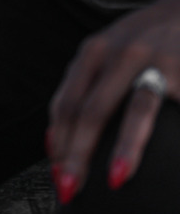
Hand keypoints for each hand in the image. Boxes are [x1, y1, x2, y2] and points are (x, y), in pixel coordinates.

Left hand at [48, 0, 179, 203]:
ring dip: (119, 148)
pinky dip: (145, 137)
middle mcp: (115, 54)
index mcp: (91, 52)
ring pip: (127, 109)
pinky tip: (145, 158)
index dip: (59, 138)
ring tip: (112, 178)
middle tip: (71, 185)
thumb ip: (86, 88)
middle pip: (88, 109)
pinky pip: (162, 109)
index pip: (66, 102)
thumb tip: (58, 139)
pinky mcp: (177, 69)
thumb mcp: (107, 52)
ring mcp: (149, 60)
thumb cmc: (144, 39)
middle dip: (77, 151)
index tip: (56, 168)